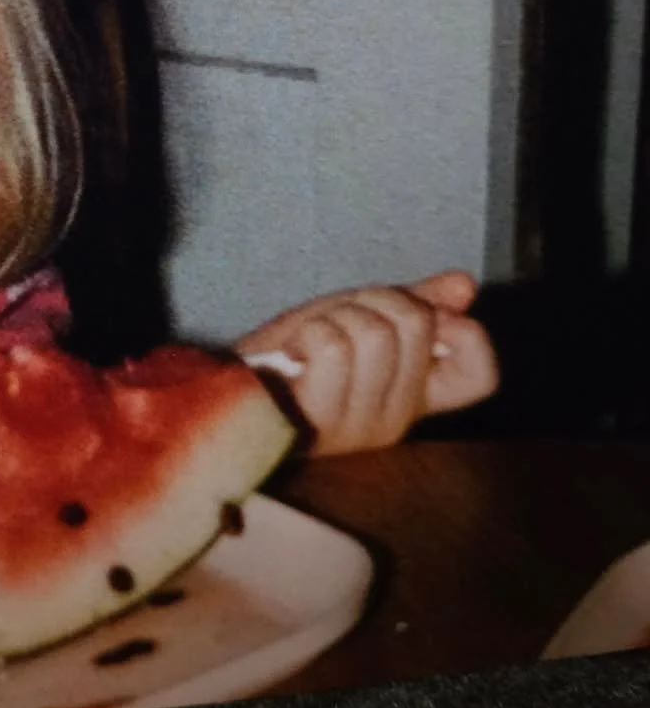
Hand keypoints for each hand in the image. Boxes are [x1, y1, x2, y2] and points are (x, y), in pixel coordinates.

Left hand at [234, 270, 498, 456]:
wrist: (226, 390)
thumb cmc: (290, 355)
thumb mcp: (355, 320)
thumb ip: (413, 305)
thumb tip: (465, 284)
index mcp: (414, 397)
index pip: (481, 375)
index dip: (461, 332)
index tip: (420, 317)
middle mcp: (398, 418)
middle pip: (415, 323)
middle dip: (370, 300)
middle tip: (336, 321)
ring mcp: (361, 424)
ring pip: (374, 331)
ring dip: (334, 316)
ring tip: (309, 340)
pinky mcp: (322, 419)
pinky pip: (333, 345)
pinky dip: (308, 331)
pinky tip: (293, 352)